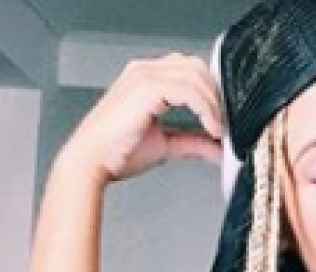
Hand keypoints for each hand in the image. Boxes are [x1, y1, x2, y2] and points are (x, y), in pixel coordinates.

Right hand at [59, 53, 223, 185]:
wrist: (91, 160)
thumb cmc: (116, 152)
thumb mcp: (165, 144)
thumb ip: (192, 142)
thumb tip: (217, 150)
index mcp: (146, 78)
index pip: (189, 70)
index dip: (209, 91)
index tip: (220, 118)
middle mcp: (145, 71)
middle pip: (195, 67)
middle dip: (214, 94)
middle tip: (223, 123)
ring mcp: (144, 75)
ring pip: (195, 76)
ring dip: (212, 104)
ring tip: (217, 129)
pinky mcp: (147, 87)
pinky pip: (188, 90)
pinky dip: (205, 108)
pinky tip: (210, 128)